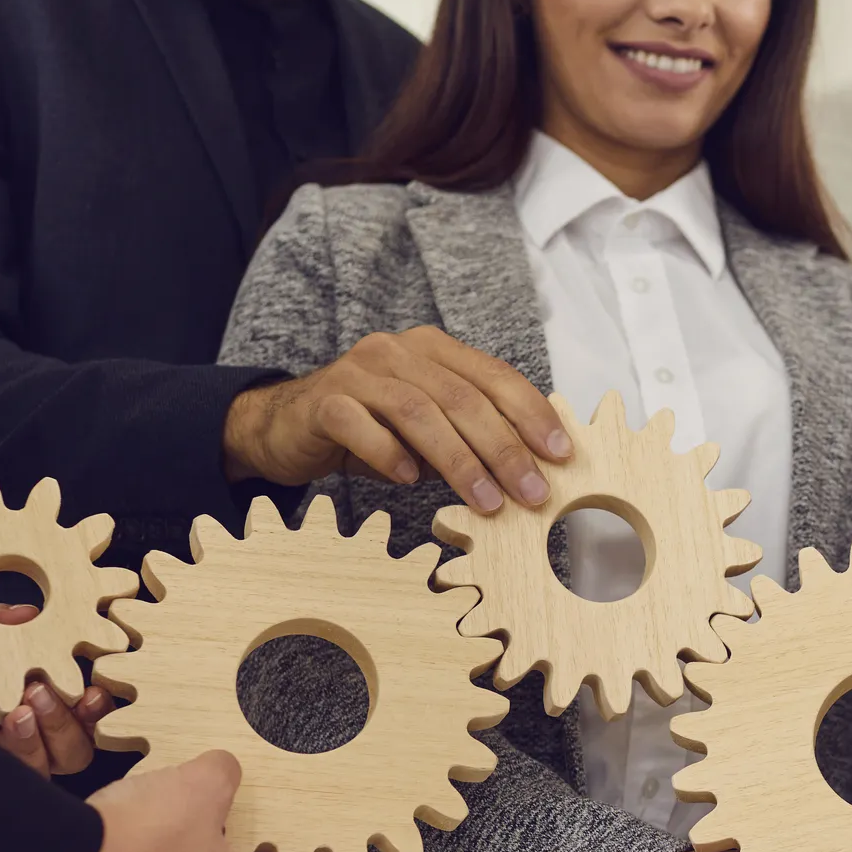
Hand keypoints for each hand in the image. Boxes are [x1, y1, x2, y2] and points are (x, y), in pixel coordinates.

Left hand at [0, 603, 107, 775]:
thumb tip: (25, 613)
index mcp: (40, 701)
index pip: (85, 717)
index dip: (96, 709)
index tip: (93, 691)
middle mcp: (26, 734)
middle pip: (73, 752)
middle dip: (64, 723)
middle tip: (38, 691)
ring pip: (39, 768)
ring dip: (31, 738)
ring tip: (13, 708)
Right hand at [222, 326, 571, 511]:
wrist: (289, 425)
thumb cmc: (373, 428)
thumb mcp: (430, 427)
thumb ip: (472, 435)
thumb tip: (534, 473)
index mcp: (435, 349)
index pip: (494, 376)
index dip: (531, 414)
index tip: (561, 455)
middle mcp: (399, 351)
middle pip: (463, 398)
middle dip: (504, 448)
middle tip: (533, 492)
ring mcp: (359, 372)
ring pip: (419, 412)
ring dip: (459, 461)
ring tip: (487, 501)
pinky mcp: (325, 402)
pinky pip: (360, 425)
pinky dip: (388, 453)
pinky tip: (409, 481)